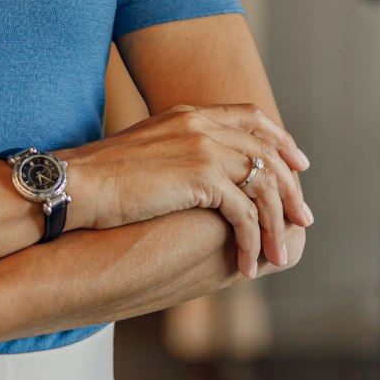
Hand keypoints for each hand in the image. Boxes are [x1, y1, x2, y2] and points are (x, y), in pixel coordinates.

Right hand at [60, 103, 311, 279]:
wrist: (76, 184)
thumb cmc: (100, 177)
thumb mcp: (147, 150)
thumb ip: (178, 151)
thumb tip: (195, 174)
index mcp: (190, 114)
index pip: (251, 116)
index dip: (280, 139)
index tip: (297, 163)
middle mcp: (203, 125)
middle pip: (267, 152)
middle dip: (289, 188)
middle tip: (302, 217)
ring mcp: (204, 149)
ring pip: (261, 186)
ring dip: (275, 225)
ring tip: (279, 255)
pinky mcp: (201, 180)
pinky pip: (244, 214)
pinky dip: (251, 242)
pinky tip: (246, 265)